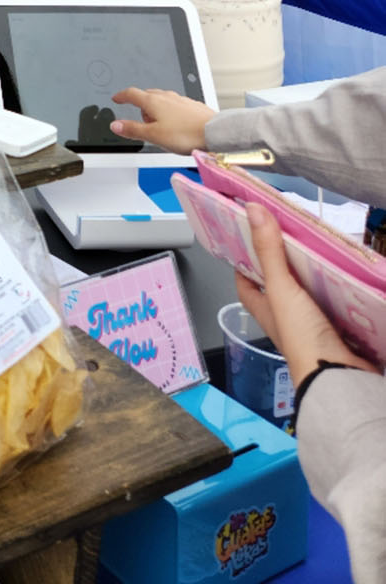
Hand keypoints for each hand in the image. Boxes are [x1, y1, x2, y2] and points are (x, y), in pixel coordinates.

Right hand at [110, 86, 216, 152]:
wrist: (214, 133)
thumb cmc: (186, 134)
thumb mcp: (153, 136)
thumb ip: (133, 129)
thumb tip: (115, 125)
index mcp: (153, 102)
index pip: (131, 94)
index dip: (121, 96)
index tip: (117, 98)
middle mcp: (167, 97)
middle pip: (147, 95)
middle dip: (140, 104)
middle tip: (139, 118)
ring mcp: (180, 100)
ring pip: (162, 99)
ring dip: (156, 108)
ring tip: (158, 125)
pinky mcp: (192, 106)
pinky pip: (175, 105)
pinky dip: (170, 111)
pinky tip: (175, 123)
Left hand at [237, 202, 376, 387]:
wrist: (337, 375)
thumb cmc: (302, 338)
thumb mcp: (281, 289)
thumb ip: (268, 252)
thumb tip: (252, 212)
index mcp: (265, 309)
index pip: (246, 283)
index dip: (244, 263)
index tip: (247, 240)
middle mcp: (284, 317)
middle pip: (278, 285)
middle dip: (283, 263)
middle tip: (290, 237)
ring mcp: (310, 324)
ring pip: (307, 293)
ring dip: (312, 275)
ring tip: (319, 250)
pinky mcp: (335, 329)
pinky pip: (333, 304)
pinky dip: (336, 290)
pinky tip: (343, 278)